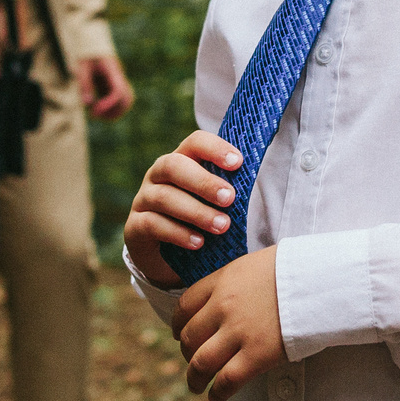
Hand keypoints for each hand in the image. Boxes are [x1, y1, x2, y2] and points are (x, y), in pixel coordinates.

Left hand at [76, 54, 134, 119]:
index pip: (119, 91)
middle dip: (115, 111)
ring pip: (126, 101)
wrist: (93, 46)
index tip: (95, 109)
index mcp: (113, 71)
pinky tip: (97, 110)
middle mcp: (119, 78)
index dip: (109, 103)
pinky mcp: (114, 86)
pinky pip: (119, 101)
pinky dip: (111, 109)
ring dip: (115, 112)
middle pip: (127, 99)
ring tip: (97, 115)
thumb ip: (85, 84)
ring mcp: (119, 82)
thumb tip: (88, 103)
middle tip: (96, 115)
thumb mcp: (83, 68)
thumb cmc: (87, 55)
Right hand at [124, 130, 239, 289]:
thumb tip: (265, 190)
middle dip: (204, 181)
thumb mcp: (215, 204)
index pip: (195, 142)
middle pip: (174, 166)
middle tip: (230, 198)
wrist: (168, 258)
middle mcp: (158, 175)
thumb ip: (230, 192)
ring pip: (164, 197)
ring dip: (196, 211)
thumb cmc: (200, 221)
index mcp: (182, 160)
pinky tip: (199, 242)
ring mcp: (143, 199)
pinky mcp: (135, 227)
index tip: (238, 162)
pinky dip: (178, 233)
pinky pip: (152, 224)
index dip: (215, 148)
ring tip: (222, 226)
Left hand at [173, 247, 282, 400]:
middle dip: (186, 353)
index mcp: (223, 280)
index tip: (181, 334)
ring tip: (196, 386)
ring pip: (201, 362)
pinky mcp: (257, 355)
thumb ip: (236, 281)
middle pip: (190, 337)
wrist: (322, 279)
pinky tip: (216, 395)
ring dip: (194, 378)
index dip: (178, 325)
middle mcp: (224, 306)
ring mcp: (239, 332)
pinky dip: (217, 391)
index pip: (185, 305)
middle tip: (192, 361)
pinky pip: (227, 380)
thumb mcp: (256, 263)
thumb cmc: (297, 268)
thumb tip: (229, 297)